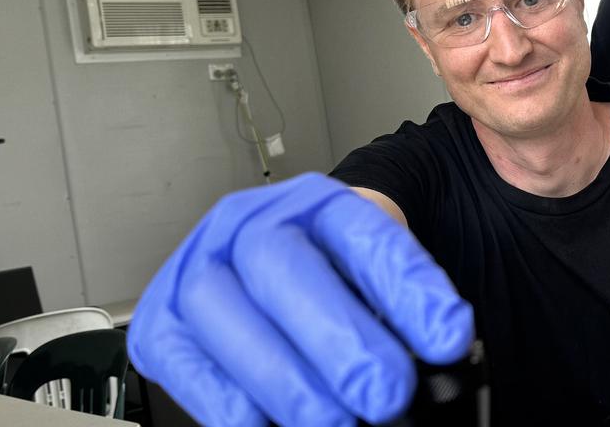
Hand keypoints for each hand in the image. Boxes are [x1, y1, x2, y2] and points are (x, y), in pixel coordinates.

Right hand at [127, 173, 473, 426]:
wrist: (278, 269)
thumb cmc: (331, 281)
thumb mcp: (374, 281)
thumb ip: (401, 312)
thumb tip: (438, 357)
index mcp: (318, 204)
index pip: (364, 233)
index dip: (408, 288)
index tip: (449, 338)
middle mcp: (248, 225)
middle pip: (282, 264)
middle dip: (338, 336)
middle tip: (386, 392)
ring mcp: (196, 270)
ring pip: (220, 309)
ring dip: (284, 378)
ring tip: (335, 421)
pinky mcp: (160, 326)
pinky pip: (184, 362)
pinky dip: (230, 404)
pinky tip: (270, 424)